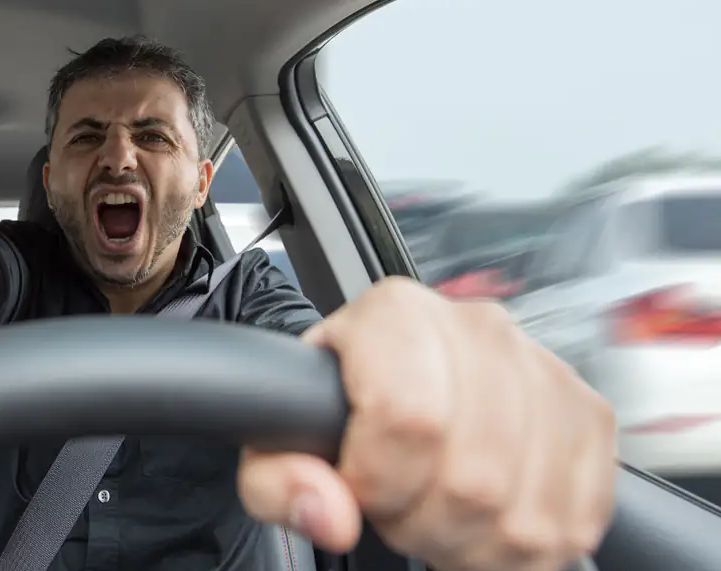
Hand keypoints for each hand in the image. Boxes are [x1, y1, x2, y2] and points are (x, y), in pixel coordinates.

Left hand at [237, 277, 615, 569]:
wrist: (395, 385)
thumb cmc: (337, 408)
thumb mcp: (275, 439)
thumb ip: (277, 478)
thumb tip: (328, 512)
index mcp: (396, 316)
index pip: (408, 415)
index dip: (378, 480)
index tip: (360, 487)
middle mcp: (479, 331)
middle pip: (473, 476)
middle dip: (424, 522)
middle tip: (397, 508)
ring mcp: (545, 372)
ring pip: (526, 509)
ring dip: (473, 542)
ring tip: (436, 513)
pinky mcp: (590, 417)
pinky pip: (575, 518)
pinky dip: (526, 548)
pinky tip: (483, 520)